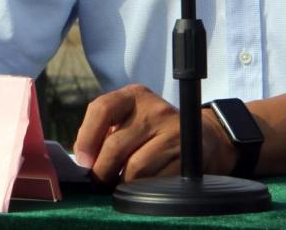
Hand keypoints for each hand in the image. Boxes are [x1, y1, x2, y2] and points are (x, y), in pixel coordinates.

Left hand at [72, 84, 236, 183]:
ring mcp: (173, 131)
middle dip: (102, 171)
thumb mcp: (130, 120)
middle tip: (100, 182)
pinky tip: (143, 187)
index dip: (87, 138)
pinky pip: (156, 181)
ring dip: (123, 183)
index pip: (101, 108)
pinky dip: (144, 190)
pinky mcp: (187, 155)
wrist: (203, 137)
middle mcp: (154, 108)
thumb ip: (105, 132)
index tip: (83, 161)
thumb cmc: (153, 132)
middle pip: (115, 145)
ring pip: (135, 168)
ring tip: (121, 185)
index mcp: (134, 96)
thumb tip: (82, 160)